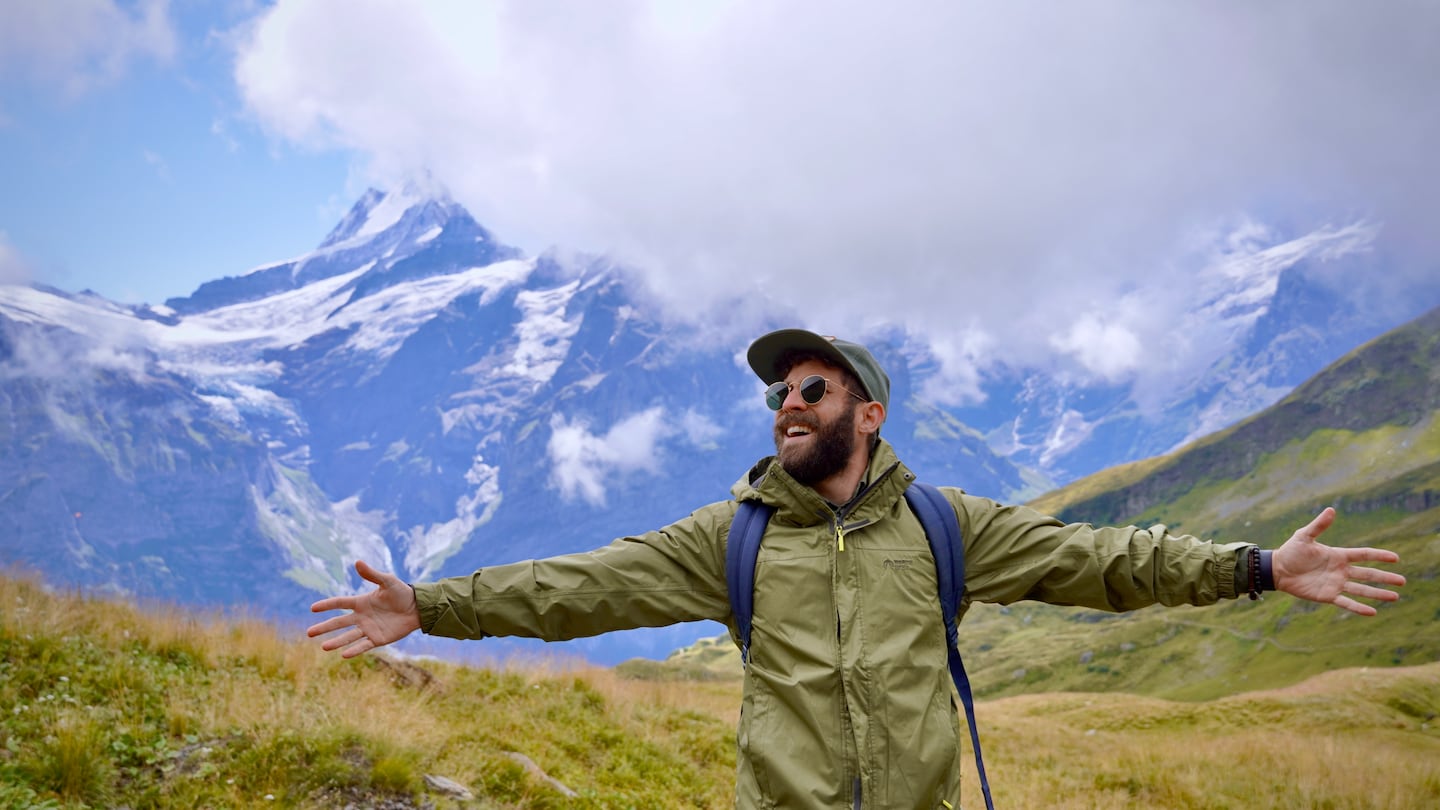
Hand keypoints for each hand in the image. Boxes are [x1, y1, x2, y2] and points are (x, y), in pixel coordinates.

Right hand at [307, 560, 421, 657]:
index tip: (313, 608)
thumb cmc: (402, 593)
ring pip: (348, 636)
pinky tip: (344, 655)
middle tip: (309, 633)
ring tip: (323, 647)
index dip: (327, 605)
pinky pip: (363, 645)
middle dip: (325, 628)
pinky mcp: (377, 639)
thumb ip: (372, 574)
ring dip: (336, 642)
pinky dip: (354, 650)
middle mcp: (361, 616)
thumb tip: (357, 562)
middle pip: (339, 623)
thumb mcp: (387, 581)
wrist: (417, 608)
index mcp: (361, 602)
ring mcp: (368, 628)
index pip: (340, 603)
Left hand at [1272, 508, 1405, 615]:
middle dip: (1385, 578)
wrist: (1277, 570)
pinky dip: (1359, 608)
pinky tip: (1373, 612)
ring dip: (1378, 594)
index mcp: (1338, 555)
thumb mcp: (1304, 536)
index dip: (1379, 556)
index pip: (1363, 555)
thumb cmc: (1291, 551)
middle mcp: (1341, 571)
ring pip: (1362, 590)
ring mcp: (1336, 584)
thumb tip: (1331, 509)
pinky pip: (1346, 602)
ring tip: (1395, 597)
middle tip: (1402, 581)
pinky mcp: (1327, 596)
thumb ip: (1319, 526)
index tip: (1395, 558)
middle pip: (1368, 574)